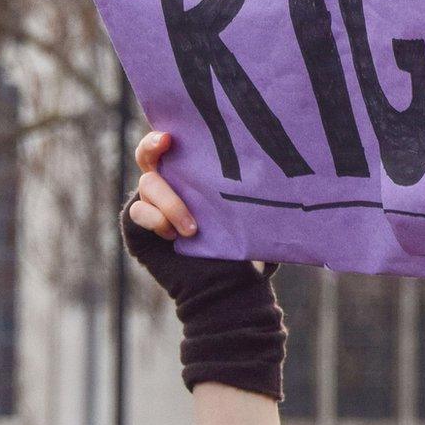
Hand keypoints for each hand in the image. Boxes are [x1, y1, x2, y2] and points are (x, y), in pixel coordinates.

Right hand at [118, 128, 287, 411]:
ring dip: (170, 202)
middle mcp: (169, 184)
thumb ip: (254, 190)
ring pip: (148, 185)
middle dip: (152, 148)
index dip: (169, 133)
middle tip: (165, 145)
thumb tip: (288, 161)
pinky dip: (154, 218)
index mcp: (193, 174)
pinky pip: (137, 213)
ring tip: (192, 228)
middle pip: (149, 156)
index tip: (174, 132)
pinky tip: (170, 233)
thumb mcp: (251, 214)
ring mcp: (150, 206)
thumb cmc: (245, 249)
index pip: (175, 144)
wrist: (228, 292)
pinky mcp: (138, 230)